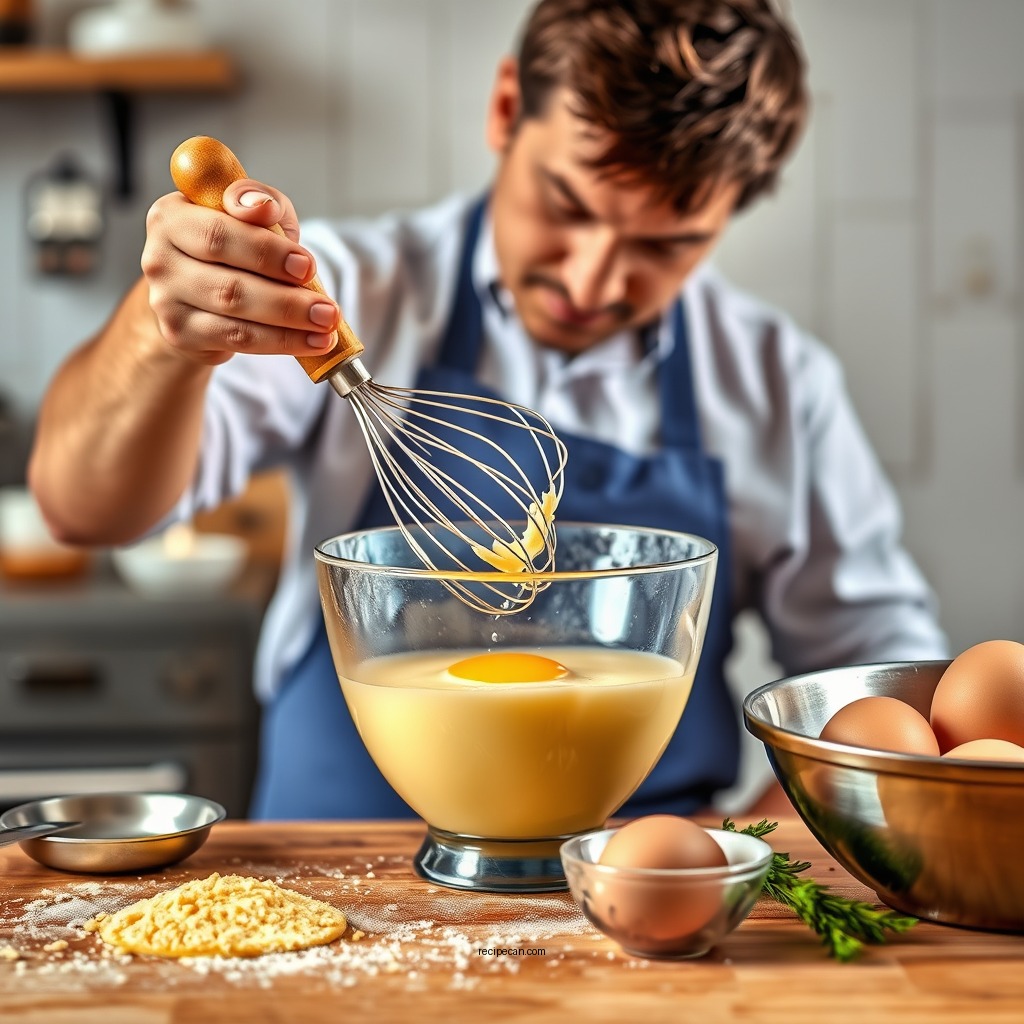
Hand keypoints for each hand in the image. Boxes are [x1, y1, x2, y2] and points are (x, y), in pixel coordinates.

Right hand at [141, 178, 339, 365]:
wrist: (197, 293)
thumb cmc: (231, 245)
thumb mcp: (248, 212)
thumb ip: (259, 201)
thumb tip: (264, 207)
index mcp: (171, 216)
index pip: (218, 232)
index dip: (265, 249)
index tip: (307, 264)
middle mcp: (160, 258)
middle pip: (229, 281)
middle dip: (286, 296)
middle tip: (327, 308)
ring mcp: (165, 300)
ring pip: (235, 314)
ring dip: (289, 323)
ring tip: (326, 325)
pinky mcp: (179, 334)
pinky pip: (237, 340)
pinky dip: (280, 342)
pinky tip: (312, 342)